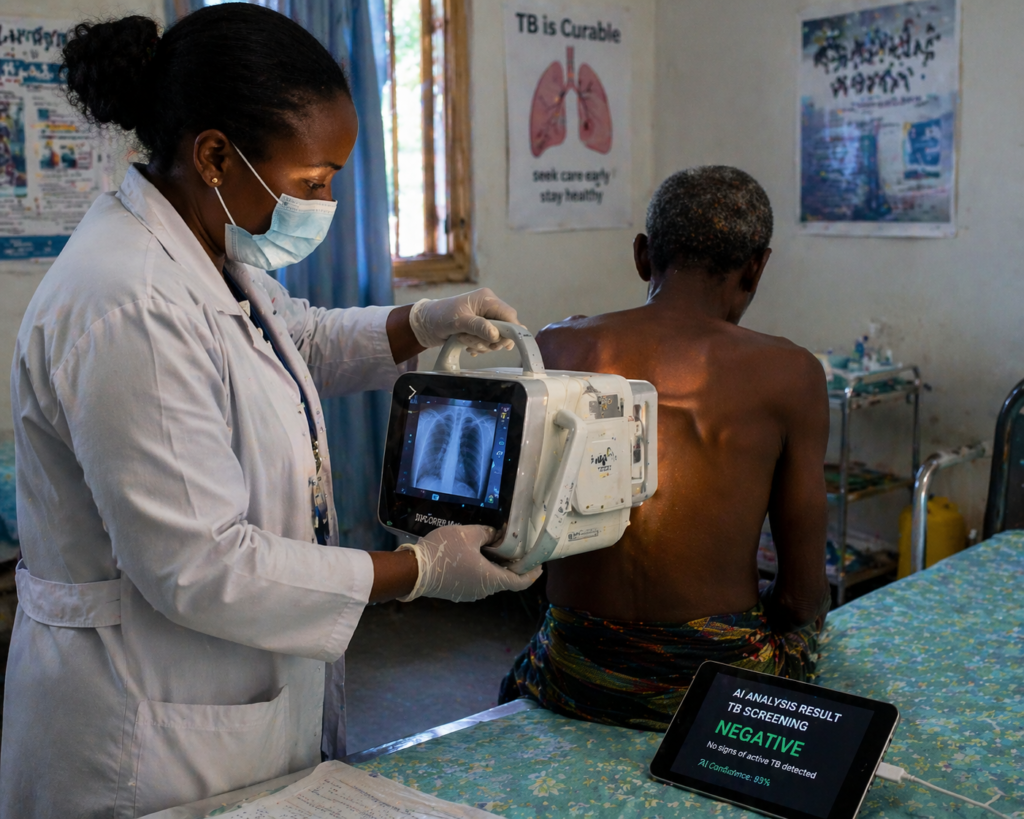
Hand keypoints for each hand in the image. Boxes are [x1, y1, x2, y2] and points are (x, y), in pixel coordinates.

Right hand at [397, 525, 541, 602]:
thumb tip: (496, 534)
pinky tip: (477, 555)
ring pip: (490, 580)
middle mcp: (483, 591)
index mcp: (491, 579)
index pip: (520, 582)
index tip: (539, 565)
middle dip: (513, 565)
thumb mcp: (468, 534)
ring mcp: (470, 594)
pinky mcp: (458, 592)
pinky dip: (483, 570)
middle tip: (517, 548)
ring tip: (496, 548)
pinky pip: (477, 581)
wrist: (414, 571)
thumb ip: (487, 533)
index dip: (532, 574)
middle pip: (505, 579)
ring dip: (496, 567)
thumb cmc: (444, 552)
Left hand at [407, 288, 518, 352]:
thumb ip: (478, 327)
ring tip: (464, 340)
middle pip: (504, 328)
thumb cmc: (439, 317)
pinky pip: (488, 341)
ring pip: (496, 338)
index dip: (511, 330)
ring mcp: (484, 318)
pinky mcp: (480, 328)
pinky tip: (467, 346)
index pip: (509, 314)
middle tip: (476, 342)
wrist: (426, 324)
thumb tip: (496, 335)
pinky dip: (479, 346)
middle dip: (491, 340)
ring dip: (481, 344)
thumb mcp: (458, 322)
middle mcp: (488, 307)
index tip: (506, 344)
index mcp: (486, 299)